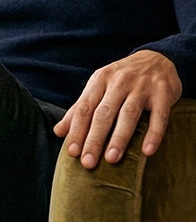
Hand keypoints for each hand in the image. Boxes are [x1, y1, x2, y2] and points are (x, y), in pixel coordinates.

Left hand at [54, 50, 181, 168]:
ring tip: (111, 159)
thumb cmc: (121, 80)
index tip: (72, 152)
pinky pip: (159, 115)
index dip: (77, 130)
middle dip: (94, 139)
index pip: (85, 108)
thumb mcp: (99, 87)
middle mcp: (119, 81)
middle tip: (88, 162)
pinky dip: (154, 133)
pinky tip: (147, 151)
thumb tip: (58, 132)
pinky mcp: (163, 92)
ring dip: (119, 138)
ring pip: (128, 114)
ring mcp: (142, 86)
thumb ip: (79, 109)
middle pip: (104, 113)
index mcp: (100, 80)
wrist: (157, 58)